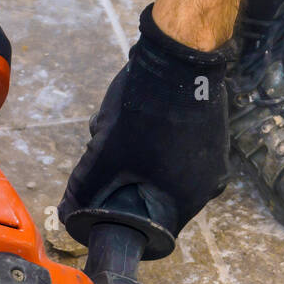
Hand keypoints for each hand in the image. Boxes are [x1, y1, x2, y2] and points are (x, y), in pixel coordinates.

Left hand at [58, 4, 230, 252]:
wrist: (179, 55)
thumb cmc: (146, 110)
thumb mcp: (105, 155)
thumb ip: (85, 189)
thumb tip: (67, 213)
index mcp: (188, 199)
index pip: (152, 228)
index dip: (124, 215)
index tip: (106, 198)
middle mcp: (209, 184)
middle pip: (156, 196)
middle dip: (126, 179)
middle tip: (108, 153)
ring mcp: (215, 156)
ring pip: (164, 169)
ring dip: (137, 156)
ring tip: (119, 129)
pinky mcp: (214, 131)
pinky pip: (179, 148)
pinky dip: (156, 138)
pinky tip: (141, 115)